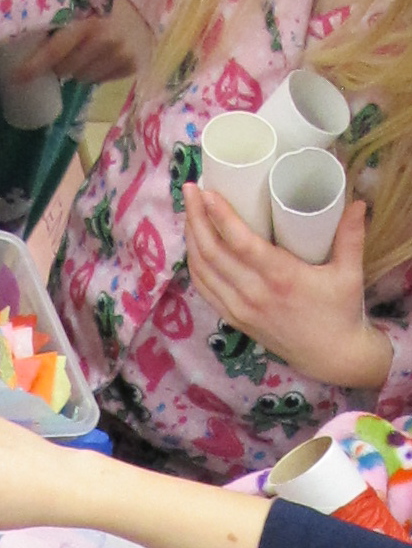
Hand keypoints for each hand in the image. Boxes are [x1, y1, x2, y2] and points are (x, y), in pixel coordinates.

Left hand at [16, 0, 150, 84]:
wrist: (143, 6)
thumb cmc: (102, 5)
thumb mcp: (80, 5)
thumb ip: (58, 20)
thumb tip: (21, 37)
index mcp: (87, 21)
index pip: (54, 51)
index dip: (33, 66)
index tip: (17, 77)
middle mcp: (105, 39)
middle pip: (64, 69)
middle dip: (59, 64)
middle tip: (64, 51)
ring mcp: (120, 54)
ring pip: (81, 78)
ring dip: (77, 69)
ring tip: (86, 51)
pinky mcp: (131, 65)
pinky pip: (99, 80)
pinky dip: (95, 72)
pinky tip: (102, 56)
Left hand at [183, 187, 391, 388]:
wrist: (332, 358)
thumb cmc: (341, 312)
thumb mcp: (350, 273)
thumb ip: (351, 236)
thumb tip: (358, 203)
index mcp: (281, 278)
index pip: (240, 243)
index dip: (219, 216)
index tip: (207, 191)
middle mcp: (253, 293)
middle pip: (212, 252)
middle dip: (196, 217)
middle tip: (191, 189)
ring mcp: (239, 308)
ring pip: (202, 269)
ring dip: (191, 238)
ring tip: (189, 210)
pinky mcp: (234, 319)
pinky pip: (204, 288)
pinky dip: (195, 264)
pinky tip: (193, 245)